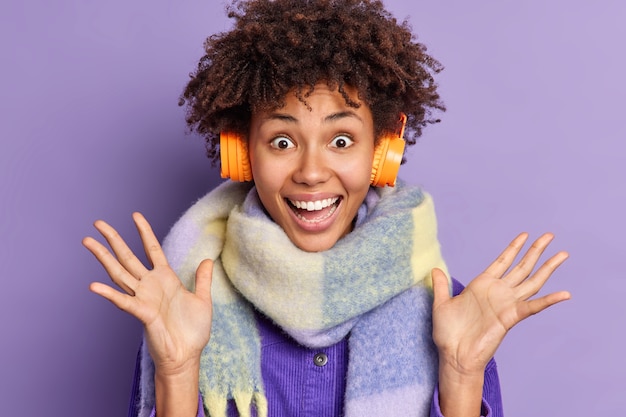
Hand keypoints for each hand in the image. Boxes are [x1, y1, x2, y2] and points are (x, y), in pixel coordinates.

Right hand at [83, 212, 212, 375]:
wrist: (187, 357)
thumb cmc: (193, 332)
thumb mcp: (202, 300)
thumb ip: (202, 279)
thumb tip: (208, 260)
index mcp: (165, 279)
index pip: (152, 249)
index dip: (144, 232)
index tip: (135, 215)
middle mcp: (150, 286)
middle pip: (128, 257)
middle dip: (113, 240)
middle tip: (98, 223)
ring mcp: (143, 298)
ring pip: (119, 273)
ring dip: (103, 257)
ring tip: (87, 242)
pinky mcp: (142, 313)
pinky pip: (123, 301)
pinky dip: (109, 294)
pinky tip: (93, 285)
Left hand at [432, 232, 570, 375]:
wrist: (453, 355)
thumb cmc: (447, 333)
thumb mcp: (441, 304)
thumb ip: (442, 286)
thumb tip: (434, 269)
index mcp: (482, 285)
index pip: (503, 261)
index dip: (514, 248)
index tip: (525, 235)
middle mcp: (498, 292)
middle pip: (522, 266)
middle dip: (536, 251)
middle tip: (550, 235)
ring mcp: (506, 304)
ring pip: (532, 281)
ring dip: (548, 268)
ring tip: (563, 254)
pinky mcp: (511, 317)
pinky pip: (533, 306)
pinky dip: (549, 300)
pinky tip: (564, 293)